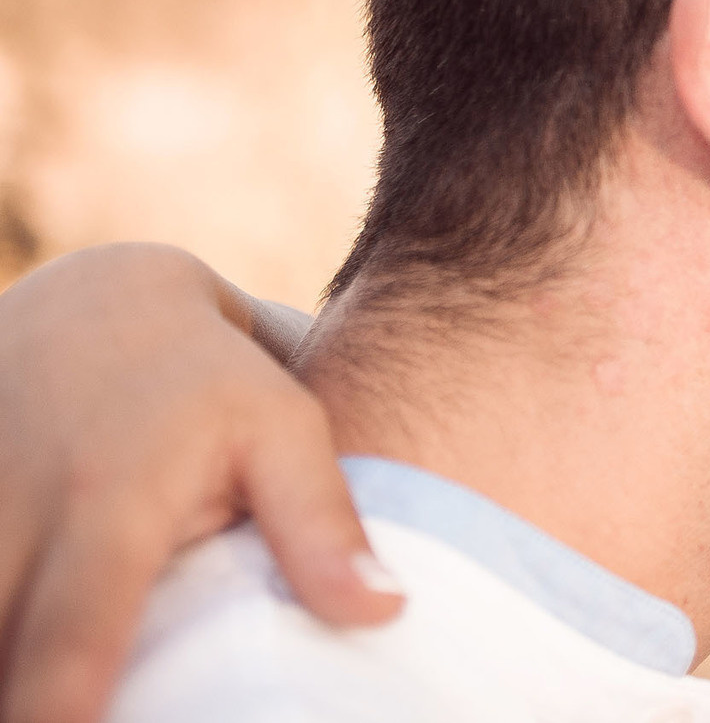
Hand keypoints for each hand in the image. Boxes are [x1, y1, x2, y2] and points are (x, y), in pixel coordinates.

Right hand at [0, 245, 403, 722]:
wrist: (86, 310)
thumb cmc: (206, 380)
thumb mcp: (281, 428)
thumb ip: (322, 523)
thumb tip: (386, 612)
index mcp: (106, 508)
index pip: (70, 637)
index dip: (56, 711)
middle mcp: (11, 527)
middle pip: (0, 656)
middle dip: (29, 705)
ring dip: (15, 671)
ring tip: (62, 691)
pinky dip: (2, 640)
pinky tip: (35, 662)